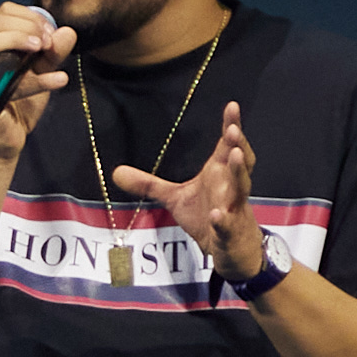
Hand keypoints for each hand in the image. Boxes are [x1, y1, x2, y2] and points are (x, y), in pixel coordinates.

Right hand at [0, 3, 77, 157]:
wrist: (7, 140)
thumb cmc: (19, 104)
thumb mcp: (42, 73)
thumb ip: (54, 53)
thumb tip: (67, 32)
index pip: (3, 13)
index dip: (30, 16)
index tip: (50, 32)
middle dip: (27, 26)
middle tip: (48, 42)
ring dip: (18, 40)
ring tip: (43, 49)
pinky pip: (6, 83)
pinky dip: (36, 81)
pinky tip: (59, 81)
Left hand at [113, 102, 265, 280]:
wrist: (232, 251)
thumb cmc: (209, 218)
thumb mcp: (175, 199)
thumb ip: (150, 184)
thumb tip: (115, 172)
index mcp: (220, 175)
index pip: (228, 147)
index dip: (231, 126)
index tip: (231, 105)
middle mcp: (230, 188)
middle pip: (240, 163)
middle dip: (238, 146)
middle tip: (234, 129)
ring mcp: (234, 210)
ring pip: (241, 189)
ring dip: (239, 172)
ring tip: (235, 155)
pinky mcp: (231, 233)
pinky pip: (228, 225)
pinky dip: (223, 220)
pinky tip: (217, 215)